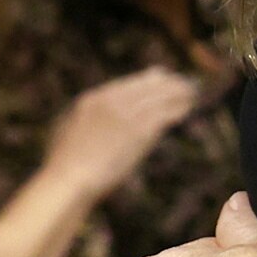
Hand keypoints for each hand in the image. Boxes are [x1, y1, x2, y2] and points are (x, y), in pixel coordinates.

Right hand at [46, 67, 202, 196]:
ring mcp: (126, 114)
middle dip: (169, 83)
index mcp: (92, 99)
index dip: (150, 80)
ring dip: (179, 94)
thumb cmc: (63, 164)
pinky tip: (188, 108)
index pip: (128, 82)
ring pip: (160, 96)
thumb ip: (84, 117)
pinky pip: (165, 114)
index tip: (163, 77)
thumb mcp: (67, 130)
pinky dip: (178, 109)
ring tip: (193, 93)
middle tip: (185, 83)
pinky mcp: (139, 131)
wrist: (68, 179)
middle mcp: (111, 101)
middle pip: (148, 84)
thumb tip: (88, 111)